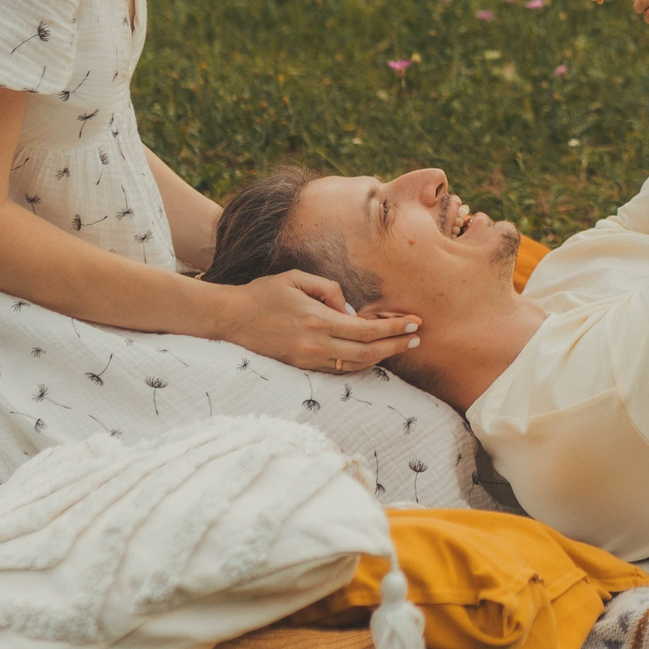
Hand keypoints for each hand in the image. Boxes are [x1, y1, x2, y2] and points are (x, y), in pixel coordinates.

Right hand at [213, 271, 419, 371]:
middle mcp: (315, 345)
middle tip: (417, 339)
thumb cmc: (265, 292)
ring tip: (401, 347)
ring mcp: (307, 360)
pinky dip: (360, 364)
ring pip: (354, 367)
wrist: (231, 317)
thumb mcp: (298, 278)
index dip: (394, 329)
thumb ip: (329, 290)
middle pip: (367, 354)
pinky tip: (373, 354)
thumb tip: (350, 310)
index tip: (414, 323)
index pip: (366, 330)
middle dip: (396, 347)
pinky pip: (338, 370)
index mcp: (317, 321)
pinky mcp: (301, 367)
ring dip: (382, 358)